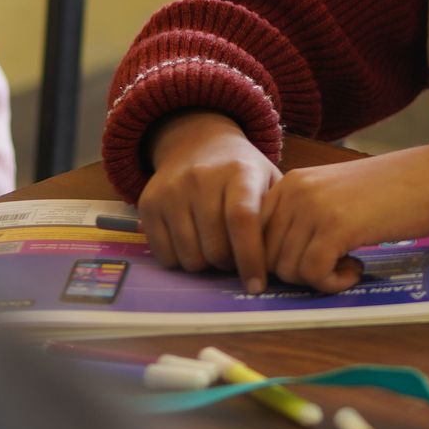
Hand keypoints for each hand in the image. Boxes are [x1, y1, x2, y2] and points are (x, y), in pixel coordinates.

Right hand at [140, 111, 280, 292]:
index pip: (242, 220)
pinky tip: (193, 245)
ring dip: (206, 265)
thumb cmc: (242, 171)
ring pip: (189, 256)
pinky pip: (164, 255)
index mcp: (239, 171)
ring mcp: (171, 191)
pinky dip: (181, 261)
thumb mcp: (268, 178)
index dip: (250, 258)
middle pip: (215, 246)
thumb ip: (276, 213)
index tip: (257, 286)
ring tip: (216, 249)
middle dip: (229, 264)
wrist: (198, 142)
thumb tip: (280, 261)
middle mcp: (201, 179)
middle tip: (236, 259)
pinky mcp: (148, 204)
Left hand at [259, 139, 428, 293]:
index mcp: (291, 183)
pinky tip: (357, 269)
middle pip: (268, 258)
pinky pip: (314, 274)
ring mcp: (315, 207)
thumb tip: (271, 267)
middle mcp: (296, 191)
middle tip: (333, 267)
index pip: (255, 237)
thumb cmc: (392, 191)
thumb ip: (302, 220)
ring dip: (319, 279)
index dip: (273, 263)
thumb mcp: (335, 197)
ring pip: (290, 270)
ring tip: (349, 265)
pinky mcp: (337, 227)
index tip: (304, 270)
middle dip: (298, 274)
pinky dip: (333, 283)